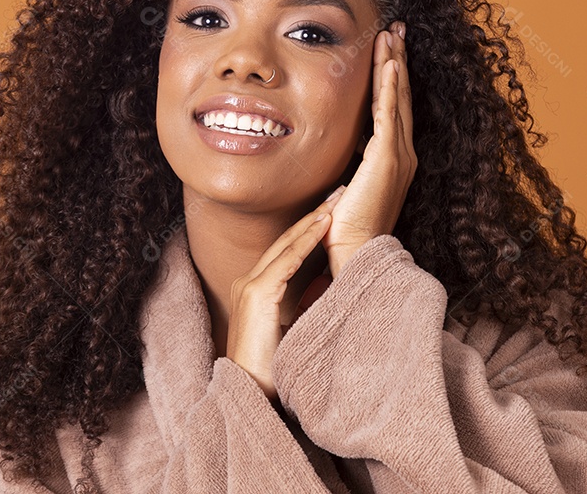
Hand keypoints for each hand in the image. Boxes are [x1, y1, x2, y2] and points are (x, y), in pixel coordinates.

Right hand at [226, 187, 344, 404]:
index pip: (288, 249)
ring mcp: (250, 286)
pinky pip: (285, 262)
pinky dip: (305, 242)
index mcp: (257, 288)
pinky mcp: (257, 296)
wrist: (249, 393)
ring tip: (335, 202)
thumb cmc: (273, 366)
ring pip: (286, 245)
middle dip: (314, 215)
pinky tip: (322, 226)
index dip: (310, 227)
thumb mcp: (292, 326)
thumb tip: (328, 285)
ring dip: (312, 221)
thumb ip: (304, 303)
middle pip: (287, 239)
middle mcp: (249, 281)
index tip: (333, 210)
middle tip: (338, 193)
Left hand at [322, 20, 416, 277]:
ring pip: (396, 98)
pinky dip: (391, 87)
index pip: (392, 107)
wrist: (356, 255)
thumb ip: (346, 170)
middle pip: (400, 96)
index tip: (388, 50)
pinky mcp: (388, 159)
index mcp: (392, 160)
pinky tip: (390, 64)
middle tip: (396, 29)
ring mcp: (398, 155)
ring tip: (391, 34)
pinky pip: (390, 115)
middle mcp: (402, 154)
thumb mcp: (346, 189)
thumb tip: (334, 162)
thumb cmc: (346, 231)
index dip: (392, 77)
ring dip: (394, 63)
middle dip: (397, 60)